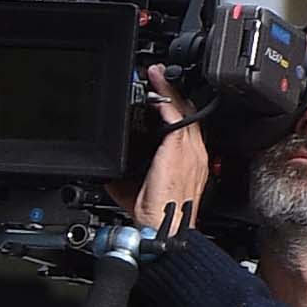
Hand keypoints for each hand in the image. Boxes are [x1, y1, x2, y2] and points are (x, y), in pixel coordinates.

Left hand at [128, 69, 212, 233]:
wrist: (166, 231)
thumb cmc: (157, 218)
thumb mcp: (139, 191)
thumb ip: (130, 177)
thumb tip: (112, 174)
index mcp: (189, 163)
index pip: (185, 127)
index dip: (174, 109)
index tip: (160, 98)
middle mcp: (194, 154)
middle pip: (188, 113)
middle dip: (173, 93)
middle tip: (158, 77)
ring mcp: (190, 151)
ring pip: (184, 110)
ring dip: (169, 90)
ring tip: (157, 75)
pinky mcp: (179, 150)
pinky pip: (176, 116)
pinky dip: (166, 99)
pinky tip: (157, 88)